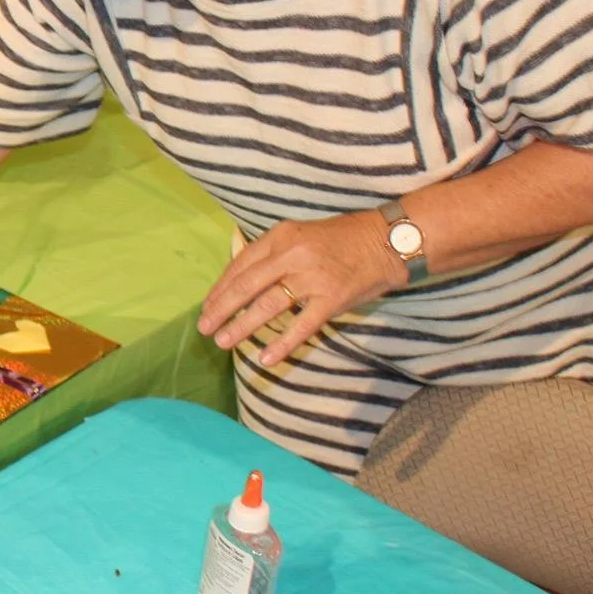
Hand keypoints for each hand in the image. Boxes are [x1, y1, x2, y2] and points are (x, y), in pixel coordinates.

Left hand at [197, 212, 406, 366]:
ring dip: (242, 326)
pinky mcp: (332, 298)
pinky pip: (302, 325)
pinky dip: (282, 343)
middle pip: (247, 285)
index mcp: (281, 237)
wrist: (388, 240)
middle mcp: (292, 255)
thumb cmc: (343, 239)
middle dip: (221, 309)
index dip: (221, 288)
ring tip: (224, 342)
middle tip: (205, 327)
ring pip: (268, 305)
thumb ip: (274, 254)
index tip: (207, 306)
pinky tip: (265, 358)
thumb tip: (243, 280)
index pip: (240, 264)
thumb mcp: (301, 235)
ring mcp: (312, 277)